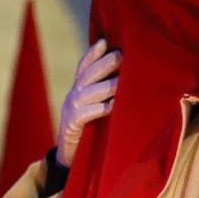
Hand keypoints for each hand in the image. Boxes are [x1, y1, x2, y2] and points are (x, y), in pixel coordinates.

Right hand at [58, 39, 121, 166]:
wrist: (69, 155)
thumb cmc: (90, 129)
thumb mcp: (94, 107)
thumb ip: (104, 93)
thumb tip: (129, 78)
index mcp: (79, 88)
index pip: (84, 66)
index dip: (92, 54)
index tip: (105, 42)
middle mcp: (73, 95)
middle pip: (88, 75)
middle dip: (104, 64)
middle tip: (121, 56)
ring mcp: (71, 109)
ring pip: (89, 92)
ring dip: (107, 86)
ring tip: (122, 81)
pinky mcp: (72, 124)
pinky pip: (86, 113)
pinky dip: (100, 109)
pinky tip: (113, 106)